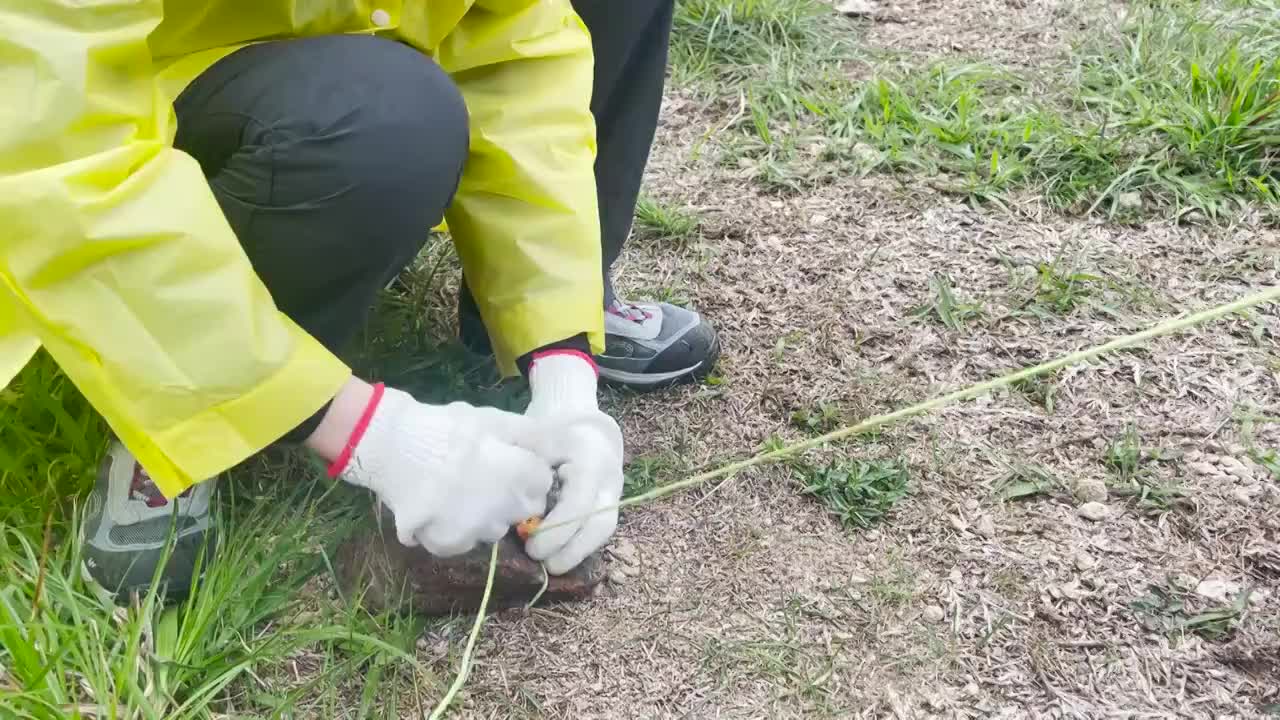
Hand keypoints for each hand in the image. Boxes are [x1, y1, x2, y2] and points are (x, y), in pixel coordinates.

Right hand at [331, 385, 553, 555]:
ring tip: (455, 490)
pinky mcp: (448, 544)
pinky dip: (453, 531)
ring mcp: (476, 531)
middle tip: (479, 477)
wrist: (391, 444)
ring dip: (482, 516)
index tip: (505, 462)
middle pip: (521, 511)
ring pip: (493, 530)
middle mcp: (505, 510)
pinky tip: (438, 507)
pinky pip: (463, 543)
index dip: (526, 472)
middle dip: (509, 498)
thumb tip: (561, 448)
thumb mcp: (494, 420)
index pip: (542, 486)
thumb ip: (532, 436)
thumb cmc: (446, 427)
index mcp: (521, 477)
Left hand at [521, 352, 623, 574]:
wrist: (580, 423)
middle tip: (541, 561)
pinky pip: (600, 530)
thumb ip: (523, 468)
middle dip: (571, 550)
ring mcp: (614, 489)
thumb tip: (503, 507)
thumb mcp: (533, 438)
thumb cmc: (547, 430)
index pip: (579, 502)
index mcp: (589, 454)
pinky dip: (579, 545)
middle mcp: (609, 474)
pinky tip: (559, 554)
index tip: (531, 544)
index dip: (557, 530)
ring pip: (604, 530)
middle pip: (600, 523)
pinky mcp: (611, 502)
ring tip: (550, 564)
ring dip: (577, 553)